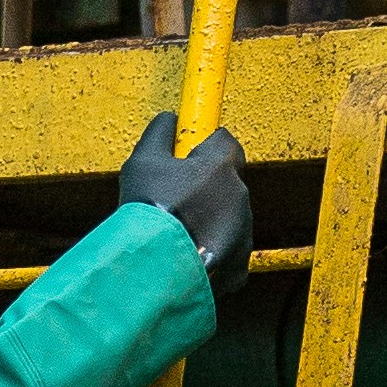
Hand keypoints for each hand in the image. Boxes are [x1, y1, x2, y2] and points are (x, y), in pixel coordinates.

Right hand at [117, 105, 251, 312]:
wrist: (154, 267)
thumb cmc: (148, 209)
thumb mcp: (143, 160)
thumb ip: (159, 133)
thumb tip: (168, 119)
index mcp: (221, 165)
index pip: (224, 141)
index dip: (203, 148)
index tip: (186, 158)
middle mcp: (240, 196)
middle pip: (226, 182)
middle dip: (206, 188)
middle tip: (174, 200)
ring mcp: (243, 233)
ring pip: (228, 218)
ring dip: (209, 221)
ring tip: (177, 234)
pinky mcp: (239, 265)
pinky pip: (228, 253)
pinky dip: (211, 254)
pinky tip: (186, 257)